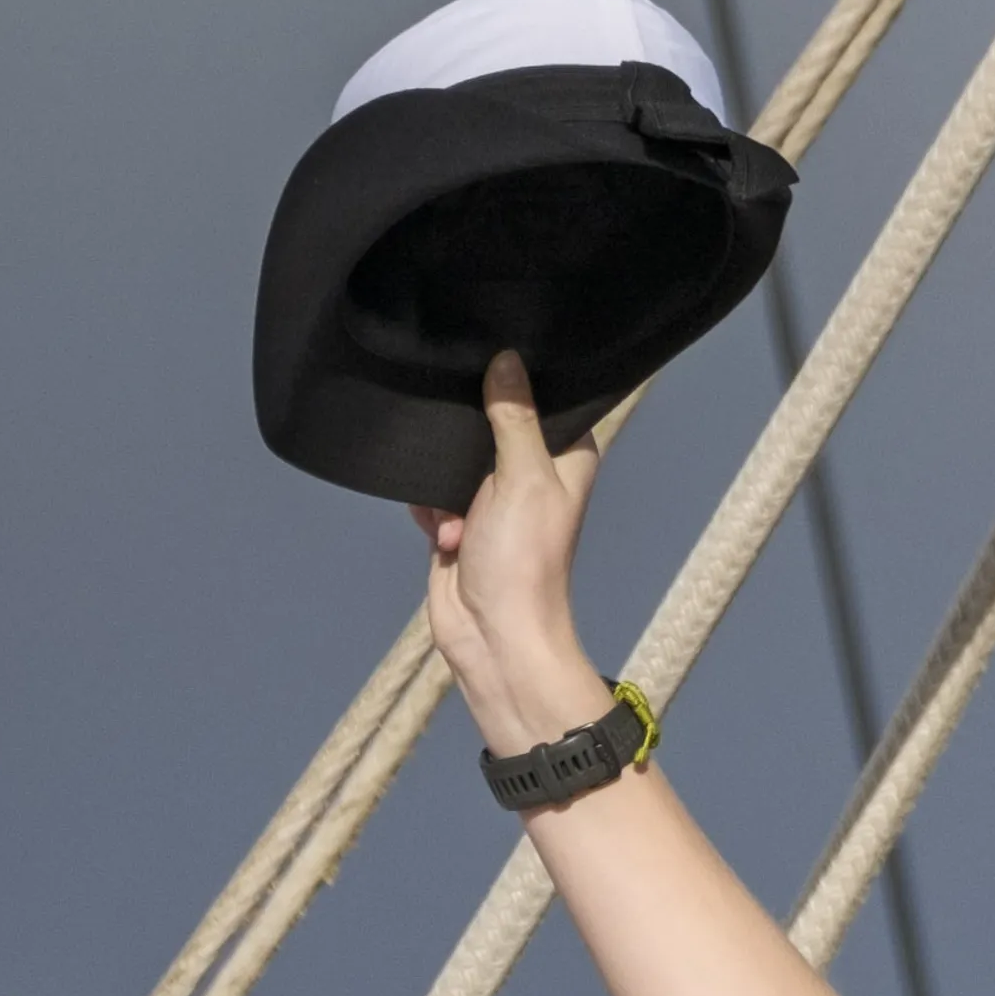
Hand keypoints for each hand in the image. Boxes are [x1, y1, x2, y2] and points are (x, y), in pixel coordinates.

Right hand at [416, 352, 613, 753]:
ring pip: (451, 455)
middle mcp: (531, 472)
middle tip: (459, 452)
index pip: (542, 397)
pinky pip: (430, 490)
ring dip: (441, 483)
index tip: (485, 361)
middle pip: (488, 420)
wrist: (492, 636)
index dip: (515, 380)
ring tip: (457, 517)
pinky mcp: (458, 519)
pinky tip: (442, 535)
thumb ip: (514, 417)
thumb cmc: (524, 562)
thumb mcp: (523, 478)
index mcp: (565, 457)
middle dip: (464, 435)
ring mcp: (492, 497)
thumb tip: (507, 359)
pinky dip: (429, 509)